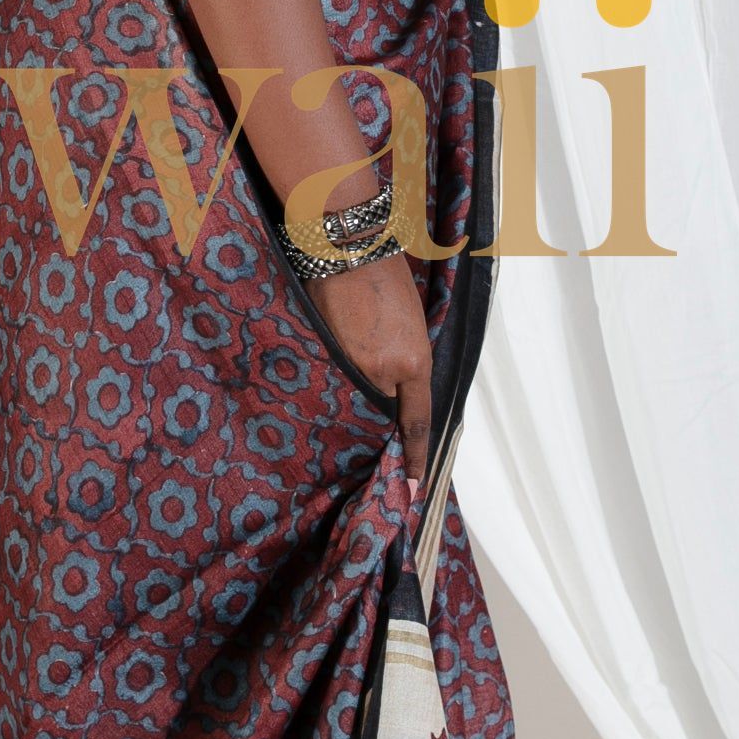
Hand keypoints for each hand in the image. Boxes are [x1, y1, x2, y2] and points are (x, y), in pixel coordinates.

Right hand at [310, 249, 431, 496]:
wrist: (349, 249)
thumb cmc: (388, 276)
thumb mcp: (412, 323)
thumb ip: (407, 359)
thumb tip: (393, 385)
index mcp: (415, 363)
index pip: (416, 422)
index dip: (412, 458)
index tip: (412, 489)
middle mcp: (385, 373)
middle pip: (381, 412)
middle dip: (376, 413)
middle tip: (369, 401)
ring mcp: (351, 367)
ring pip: (355, 396)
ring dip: (352, 387)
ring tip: (347, 360)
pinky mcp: (323, 356)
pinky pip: (330, 380)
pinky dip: (331, 374)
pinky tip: (328, 355)